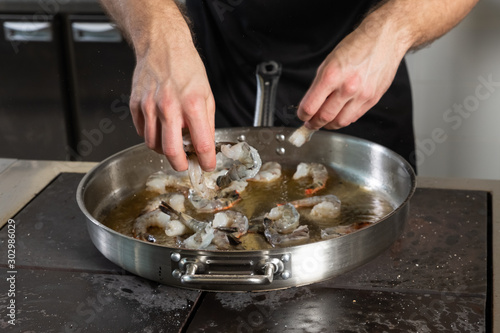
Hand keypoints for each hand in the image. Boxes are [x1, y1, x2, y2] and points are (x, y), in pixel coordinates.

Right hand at [129, 42, 215, 171]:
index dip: (206, 160)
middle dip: (180, 164)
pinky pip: (141, 131)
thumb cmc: (186, 67)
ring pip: (152, 144)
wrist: (162, 45)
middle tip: (185, 164)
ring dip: (163, 151)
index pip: (201, 143)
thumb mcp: (206, 95)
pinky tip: (160, 129)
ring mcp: (149, 106)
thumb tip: (206, 146)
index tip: (207, 165)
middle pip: (171, 151)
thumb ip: (206, 123)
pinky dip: (151, 136)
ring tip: (172, 145)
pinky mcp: (136, 104)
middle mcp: (169, 106)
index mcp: (192, 104)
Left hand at [297, 16, 409, 129]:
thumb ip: (319, 84)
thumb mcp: (329, 61)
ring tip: (324, 122)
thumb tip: (311, 102)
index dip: (303, 115)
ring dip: (329, 125)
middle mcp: (347, 87)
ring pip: (340, 122)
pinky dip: (344, 119)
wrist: (385, 38)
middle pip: (325, 118)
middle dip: (314, 123)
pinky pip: (355, 117)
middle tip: (310, 123)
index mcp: (332, 75)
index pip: (311, 106)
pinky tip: (340, 115)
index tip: (302, 115)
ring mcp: (362, 95)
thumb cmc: (357, 46)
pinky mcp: (373, 99)